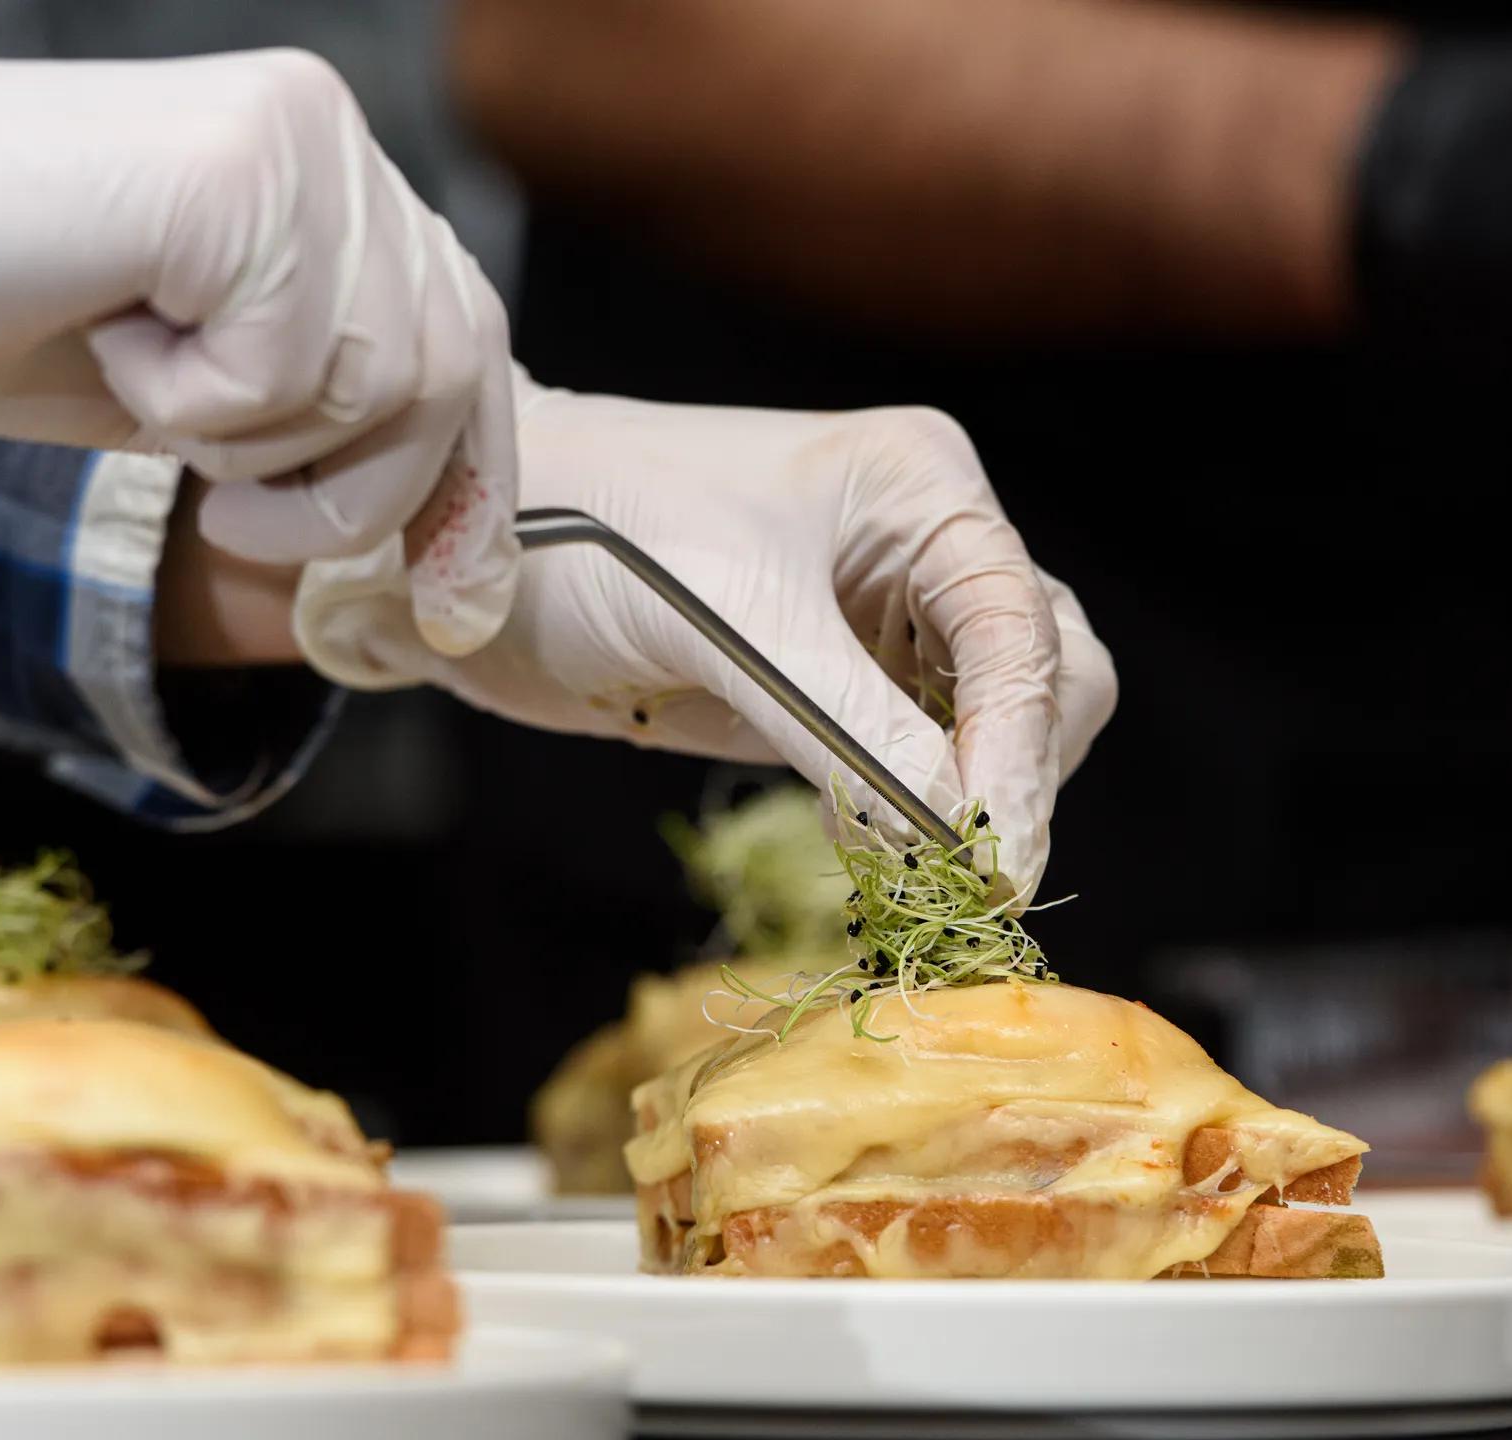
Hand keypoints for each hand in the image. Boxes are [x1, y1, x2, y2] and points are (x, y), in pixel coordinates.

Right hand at [0, 17, 515, 652]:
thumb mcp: (208, 394)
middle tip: (225, 510)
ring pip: (378, 383)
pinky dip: (185, 396)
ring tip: (144, 381)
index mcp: (342, 188)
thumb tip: (448, 533)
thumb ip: (327, 419)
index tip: (452, 604)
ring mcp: (301, 146)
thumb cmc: (0, 305)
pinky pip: (278, 366)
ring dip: (249, 443)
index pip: (469, 348)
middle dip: (349, 493)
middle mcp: (342, 145)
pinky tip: (110, 327)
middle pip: (449, 379)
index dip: (469, 485)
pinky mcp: (244, 171)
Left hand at [297, 377, 1116, 891]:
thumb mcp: (728, 628)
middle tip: (964, 878)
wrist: (462, 552)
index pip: (1025, 630)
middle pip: (1049, 678)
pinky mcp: (841, 687)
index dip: (1021, 751)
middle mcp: (924, 548)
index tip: (997, 860)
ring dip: (971, 807)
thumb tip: (962, 835)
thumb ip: (852, 728)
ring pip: (999, 731)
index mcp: (921, 490)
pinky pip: (923, 766)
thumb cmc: (582, 534)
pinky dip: (917, 820)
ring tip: (911, 868)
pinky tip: (877, 855)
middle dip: (1017, 775)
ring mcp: (887, 621)